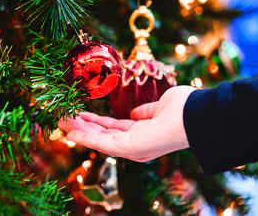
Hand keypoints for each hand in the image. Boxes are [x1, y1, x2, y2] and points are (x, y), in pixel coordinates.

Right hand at [58, 86, 195, 161]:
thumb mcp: (158, 108)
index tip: (81, 115)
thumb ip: (145, 112)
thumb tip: (134, 113)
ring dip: (79, 131)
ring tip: (62, 121)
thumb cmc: (182, 109)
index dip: (96, 122)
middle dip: (83, 126)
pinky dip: (86, 137)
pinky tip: (72, 131)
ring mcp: (131, 148)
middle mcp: (134, 144)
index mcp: (141, 134)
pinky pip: (102, 143)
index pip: (113, 129)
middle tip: (64, 118)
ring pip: (99, 139)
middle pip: (102, 135)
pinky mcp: (128, 148)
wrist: (195, 116)